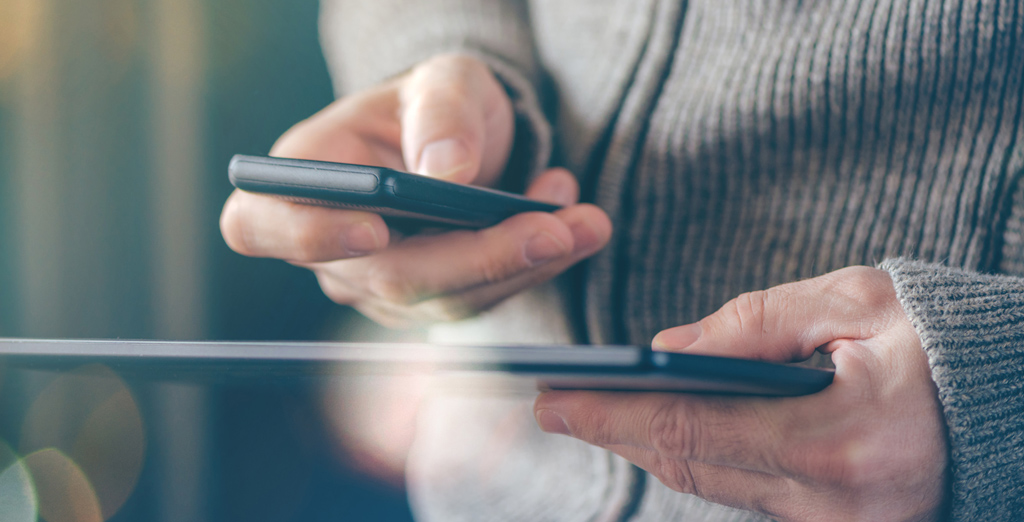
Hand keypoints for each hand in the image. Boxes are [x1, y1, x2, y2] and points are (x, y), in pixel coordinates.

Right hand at [220, 54, 610, 327]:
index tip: (374, 228)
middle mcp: (328, 245)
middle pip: (386, 279)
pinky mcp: (428, 303)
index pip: (261, 225)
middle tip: (554, 229)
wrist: (464, 140)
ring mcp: (376, 284)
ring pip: (446, 299)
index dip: (309, 236)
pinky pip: (481, 301)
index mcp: (302, 177)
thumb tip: (447, 173)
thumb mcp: (443, 81)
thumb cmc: (435, 104)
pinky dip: (533, 268)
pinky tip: (573, 226)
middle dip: (479, 257)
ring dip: (525, 264)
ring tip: (586, 220)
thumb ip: (442, 114)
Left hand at [534, 267, 948, 520]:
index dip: (613, 417)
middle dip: (617, 434)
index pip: (693, 433)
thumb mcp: (854, 302)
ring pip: (714, 486)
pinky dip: (700, 461)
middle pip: (693, 468)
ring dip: (650, 448)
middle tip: (554, 405)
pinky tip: (663, 433)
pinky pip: (747, 494)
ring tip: (594, 413)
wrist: (1011, 399)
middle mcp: (835, 504)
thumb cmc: (942, 339)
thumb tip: (667, 349)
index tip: (554, 399)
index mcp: (840, 442)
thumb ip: (755, 325)